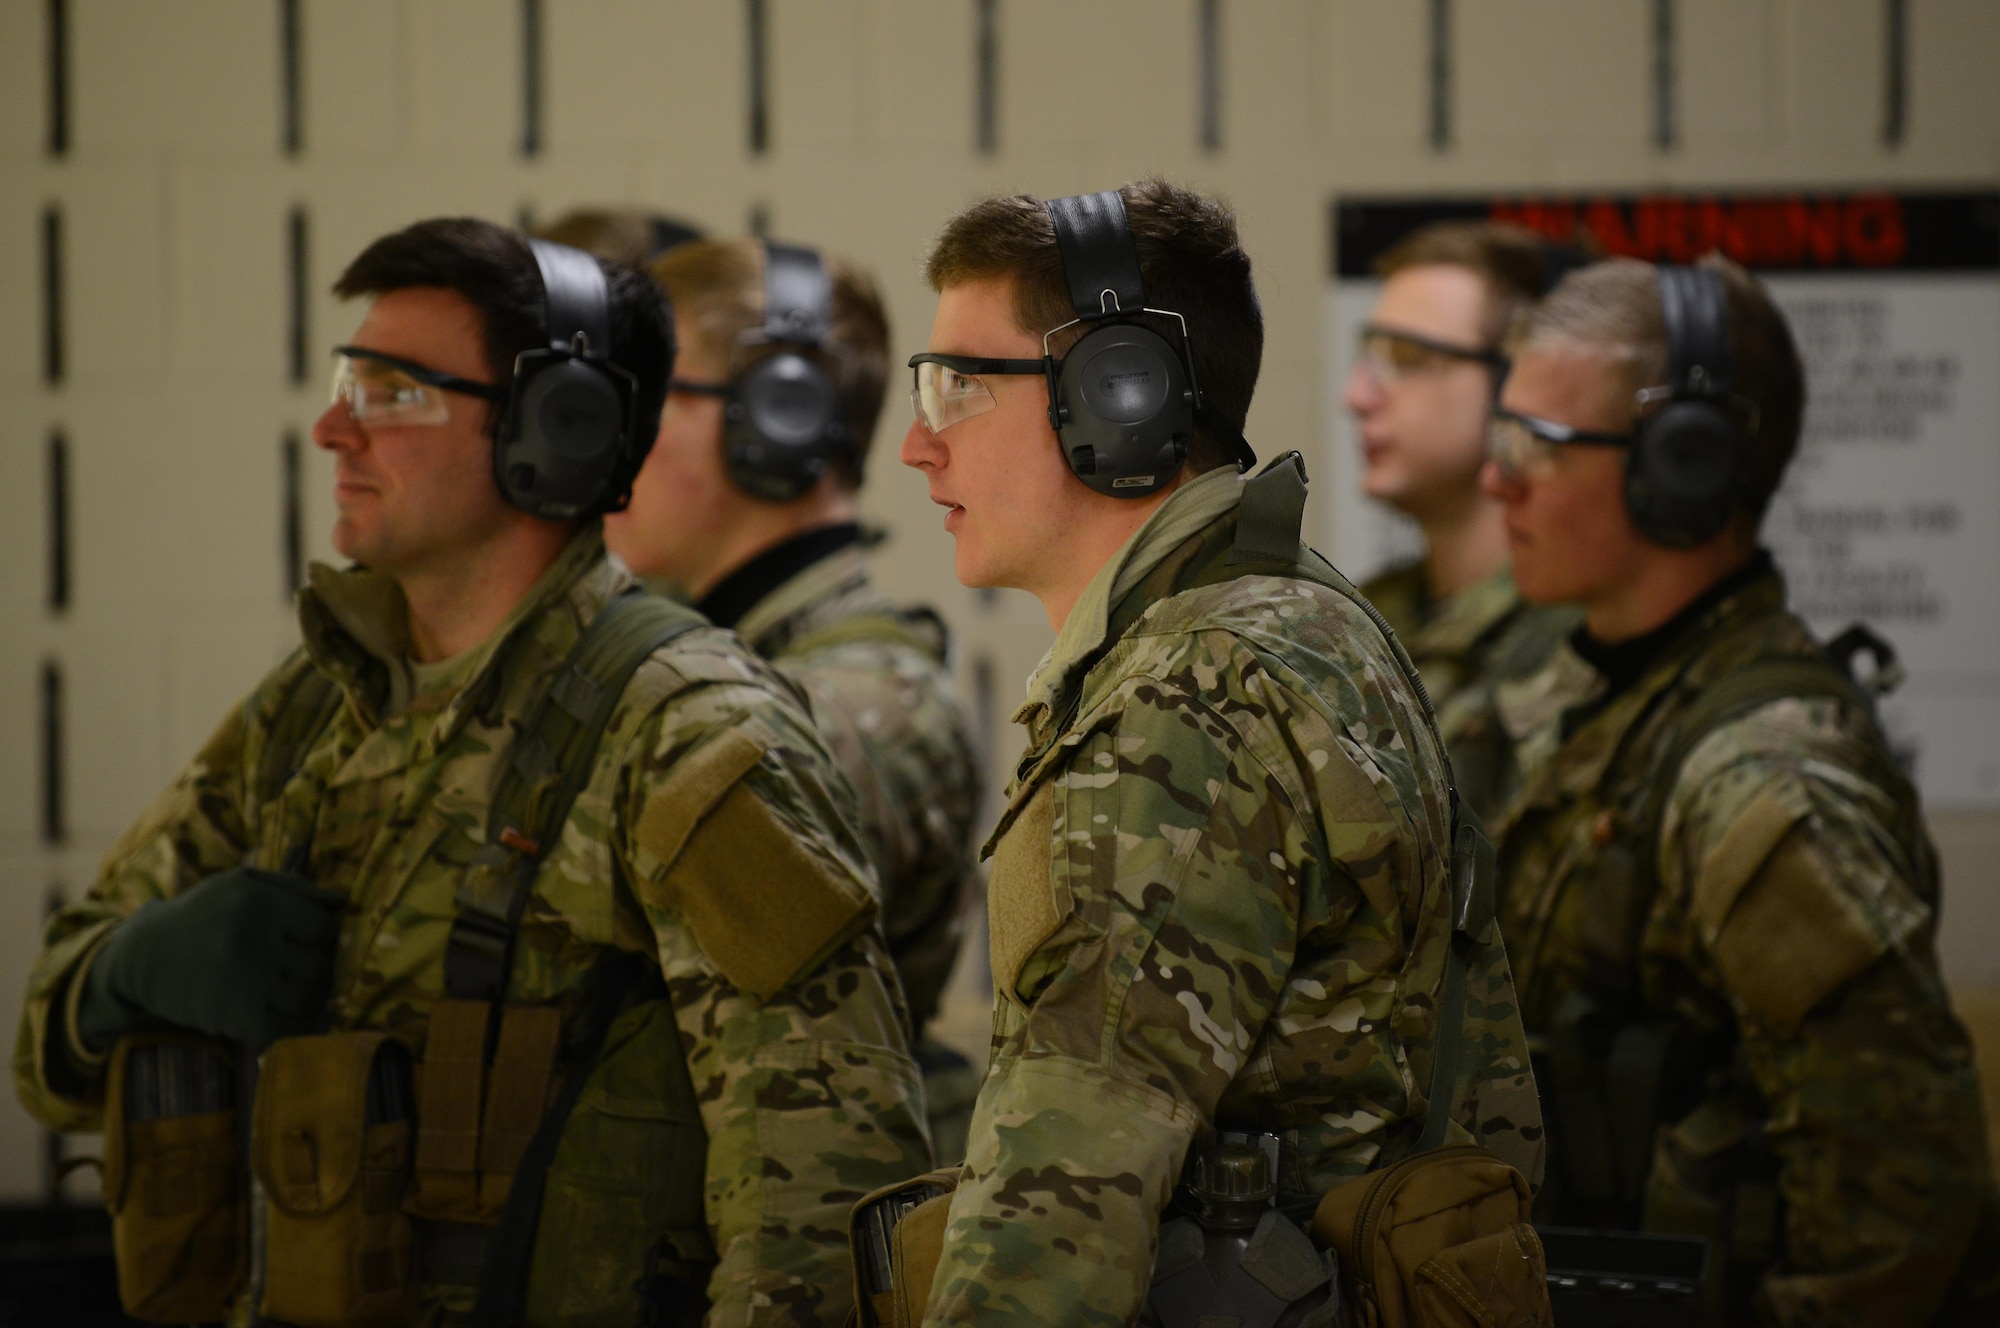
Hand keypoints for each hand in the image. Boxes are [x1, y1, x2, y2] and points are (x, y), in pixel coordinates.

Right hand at [79, 866, 346, 1052]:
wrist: (145, 956)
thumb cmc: (205, 914)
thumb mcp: (242, 883)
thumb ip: (295, 886)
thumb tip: (344, 904)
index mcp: (258, 900)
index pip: (324, 926)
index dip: (322, 936)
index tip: (308, 941)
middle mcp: (253, 938)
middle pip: (321, 964)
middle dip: (317, 968)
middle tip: (299, 969)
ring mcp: (244, 980)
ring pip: (310, 998)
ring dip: (308, 999)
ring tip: (290, 990)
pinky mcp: (233, 1016)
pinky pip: (287, 1028)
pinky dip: (290, 1026)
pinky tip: (278, 1013)